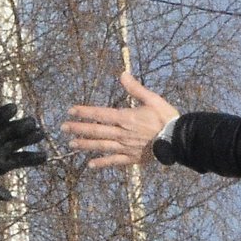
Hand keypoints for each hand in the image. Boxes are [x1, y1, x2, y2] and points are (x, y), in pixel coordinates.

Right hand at [0, 102, 45, 199]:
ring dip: (20, 125)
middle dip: (29, 138)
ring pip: (10, 129)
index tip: (45, 156)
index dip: (33, 158)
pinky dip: (2, 113)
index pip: (21, 160)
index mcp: (1, 164)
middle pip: (19, 142)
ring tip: (31, 121)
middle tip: (40, 134)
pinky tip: (13, 109)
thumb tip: (11, 198)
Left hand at [62, 70, 179, 169]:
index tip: (70, 111)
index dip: (84, 112)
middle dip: (78, 128)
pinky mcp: (131, 158)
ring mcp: (125, 147)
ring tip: (71, 144)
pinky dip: (102, 163)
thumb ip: (135, 88)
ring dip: (85, 145)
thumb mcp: (152, 99)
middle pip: (96, 130)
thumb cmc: (166, 118)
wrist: (177, 139)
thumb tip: (122, 75)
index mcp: (125, 117)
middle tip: (63, 128)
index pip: (99, 114)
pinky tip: (90, 165)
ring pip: (101, 146)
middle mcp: (121, 133)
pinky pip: (114, 161)